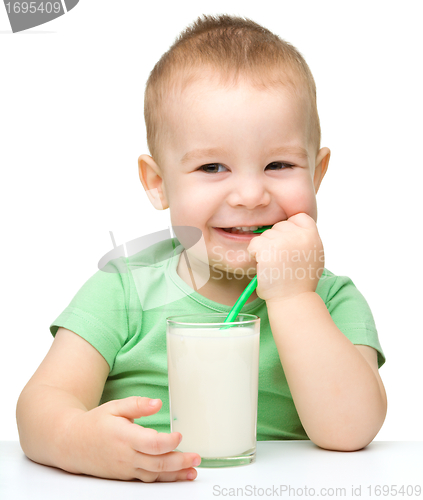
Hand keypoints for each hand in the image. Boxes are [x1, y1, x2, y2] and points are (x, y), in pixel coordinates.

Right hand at [61, 396, 200, 481]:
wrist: (71, 444)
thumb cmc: (95, 423)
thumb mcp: (114, 407)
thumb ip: (137, 405)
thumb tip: (157, 404)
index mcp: (124, 437)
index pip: (151, 444)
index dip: (169, 442)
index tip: (180, 435)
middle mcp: (126, 456)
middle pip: (157, 463)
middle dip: (180, 462)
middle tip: (196, 457)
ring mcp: (125, 469)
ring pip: (154, 475)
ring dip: (175, 475)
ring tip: (192, 471)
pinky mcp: (125, 476)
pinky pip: (146, 479)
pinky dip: (162, 479)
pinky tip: (175, 476)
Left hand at [247, 213, 324, 301]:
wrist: (292, 300)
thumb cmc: (300, 281)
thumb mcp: (314, 255)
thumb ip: (306, 239)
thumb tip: (292, 225)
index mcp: (313, 236)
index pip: (299, 217)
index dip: (290, 229)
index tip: (289, 245)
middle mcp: (300, 235)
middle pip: (279, 226)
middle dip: (276, 241)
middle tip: (281, 260)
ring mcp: (283, 241)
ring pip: (265, 235)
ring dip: (265, 249)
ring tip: (275, 266)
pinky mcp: (268, 249)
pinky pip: (254, 244)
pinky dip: (254, 255)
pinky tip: (264, 266)